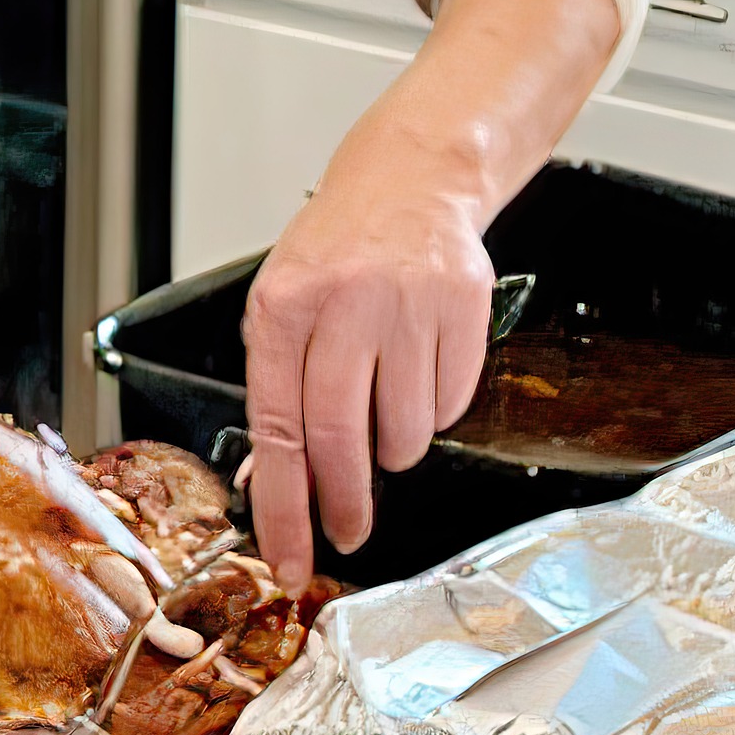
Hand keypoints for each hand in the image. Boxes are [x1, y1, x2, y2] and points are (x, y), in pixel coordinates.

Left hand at [242, 178, 492, 591]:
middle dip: (344, 504)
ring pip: (404, 431)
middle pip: (342, 439)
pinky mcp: (464, 308)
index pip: (277, 429)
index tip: (289, 555)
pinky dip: (431, 411)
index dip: (284, 505)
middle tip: (348, 530)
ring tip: (382, 409)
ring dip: (392, 448)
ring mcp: (409, 305)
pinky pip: (449, 404)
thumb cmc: (335, 250)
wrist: (410, 179)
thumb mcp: (279, 304)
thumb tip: (270, 481)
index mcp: (283, 308)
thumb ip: (275, 387)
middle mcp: (344, 305)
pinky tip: (416, 372)